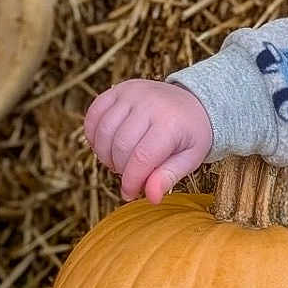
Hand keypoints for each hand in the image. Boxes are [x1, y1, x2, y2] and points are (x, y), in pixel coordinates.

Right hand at [83, 80, 212, 202]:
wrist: (193, 102)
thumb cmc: (191, 134)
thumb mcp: (190, 158)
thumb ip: (169, 176)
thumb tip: (152, 198)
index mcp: (170, 123)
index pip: (141, 158)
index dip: (131, 181)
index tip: (130, 193)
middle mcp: (149, 103)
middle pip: (120, 146)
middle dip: (120, 169)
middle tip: (129, 174)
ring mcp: (131, 93)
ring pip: (104, 131)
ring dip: (105, 154)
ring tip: (119, 161)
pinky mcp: (118, 89)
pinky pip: (94, 113)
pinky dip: (93, 134)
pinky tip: (106, 145)